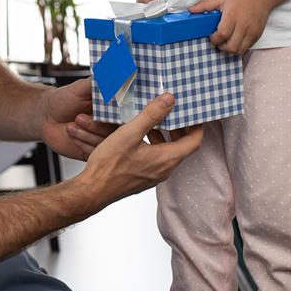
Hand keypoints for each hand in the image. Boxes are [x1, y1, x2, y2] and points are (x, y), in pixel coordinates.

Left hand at [40, 78, 113, 160]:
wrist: (45, 116)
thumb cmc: (63, 99)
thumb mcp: (81, 87)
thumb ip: (99, 82)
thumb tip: (115, 73)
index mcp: (114, 108)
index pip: (128, 114)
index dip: (120, 114)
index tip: (107, 112)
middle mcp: (111, 125)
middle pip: (119, 132)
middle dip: (97, 125)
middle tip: (79, 117)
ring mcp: (103, 140)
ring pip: (107, 144)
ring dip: (87, 133)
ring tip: (72, 124)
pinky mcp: (93, 152)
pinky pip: (96, 153)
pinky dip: (82, 143)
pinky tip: (71, 132)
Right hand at [77, 94, 204, 202]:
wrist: (93, 190)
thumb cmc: (109, 165)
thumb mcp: (130, 133)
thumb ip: (151, 115)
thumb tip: (169, 100)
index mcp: (166, 159)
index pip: (194, 141)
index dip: (196, 126)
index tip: (193, 113)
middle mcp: (164, 170)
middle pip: (183, 147)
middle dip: (180, 128)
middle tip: (174, 113)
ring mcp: (154, 176)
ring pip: (169, 153)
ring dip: (165, 136)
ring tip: (155, 121)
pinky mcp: (144, 177)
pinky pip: (158, 159)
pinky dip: (156, 145)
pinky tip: (141, 136)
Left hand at [190, 0, 270, 53]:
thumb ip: (204, 5)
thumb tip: (190, 10)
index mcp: (232, 16)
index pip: (222, 34)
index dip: (214, 39)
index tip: (211, 36)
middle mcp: (243, 25)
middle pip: (231, 46)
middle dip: (221, 46)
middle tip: (218, 41)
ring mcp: (252, 31)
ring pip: (239, 50)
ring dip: (230, 49)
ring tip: (226, 42)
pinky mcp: (257, 35)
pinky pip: (247, 48)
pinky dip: (239, 47)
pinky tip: (235, 40)